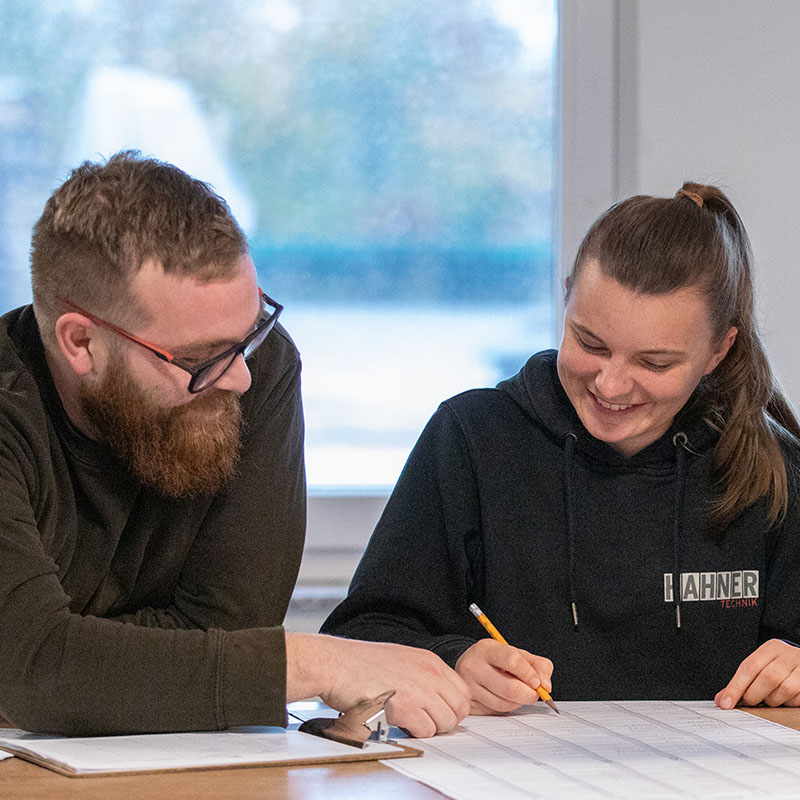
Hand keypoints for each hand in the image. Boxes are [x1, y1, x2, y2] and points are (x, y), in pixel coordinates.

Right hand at [285, 633, 470, 736]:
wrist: (336, 664)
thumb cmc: (361, 663)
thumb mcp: (401, 658)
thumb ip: (423, 674)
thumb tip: (438, 697)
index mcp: (429, 661)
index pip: (463, 690)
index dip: (453, 706)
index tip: (439, 712)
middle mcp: (429, 673)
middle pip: (460, 708)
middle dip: (446, 720)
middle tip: (426, 721)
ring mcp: (419, 689)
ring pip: (446, 722)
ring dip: (430, 728)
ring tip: (410, 720)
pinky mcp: (405, 707)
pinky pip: (426, 730)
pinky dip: (415, 732)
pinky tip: (399, 722)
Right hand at [455, 639, 553, 714]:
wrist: (470, 668)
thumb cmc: (496, 661)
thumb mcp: (517, 654)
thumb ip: (538, 665)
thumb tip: (545, 686)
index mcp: (486, 649)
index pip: (512, 661)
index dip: (530, 674)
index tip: (537, 682)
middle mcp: (472, 666)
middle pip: (510, 688)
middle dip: (529, 695)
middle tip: (534, 693)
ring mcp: (468, 687)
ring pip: (504, 704)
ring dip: (518, 703)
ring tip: (517, 694)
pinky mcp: (469, 705)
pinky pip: (495, 713)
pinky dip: (507, 709)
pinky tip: (505, 699)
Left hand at [715, 639, 799, 708]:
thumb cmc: (780, 666)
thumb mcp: (761, 665)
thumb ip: (742, 681)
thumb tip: (722, 699)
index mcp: (771, 648)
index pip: (749, 667)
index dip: (735, 687)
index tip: (725, 703)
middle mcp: (788, 655)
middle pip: (767, 678)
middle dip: (754, 695)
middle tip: (749, 702)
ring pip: (785, 690)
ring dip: (773, 701)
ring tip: (769, 699)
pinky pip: (798, 699)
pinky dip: (788, 704)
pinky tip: (784, 700)